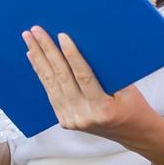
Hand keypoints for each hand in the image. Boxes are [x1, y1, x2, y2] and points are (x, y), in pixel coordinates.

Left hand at [22, 26, 156, 141]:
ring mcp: (72, 120)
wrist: (134, 134)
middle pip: (61, 78)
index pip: (83, 77)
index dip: (72, 55)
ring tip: (29, 40)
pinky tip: (34, 58)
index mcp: (103, 109)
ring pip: (51, 84)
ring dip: (38, 59)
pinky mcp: (65, 121)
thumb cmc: (134, 106)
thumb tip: (86, 43)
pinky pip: (51, 93)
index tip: (61, 35)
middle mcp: (84, 116)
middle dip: (47, 51)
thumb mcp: (128, 88)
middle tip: (36, 31)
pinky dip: (42, 74)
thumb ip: (107, 72)